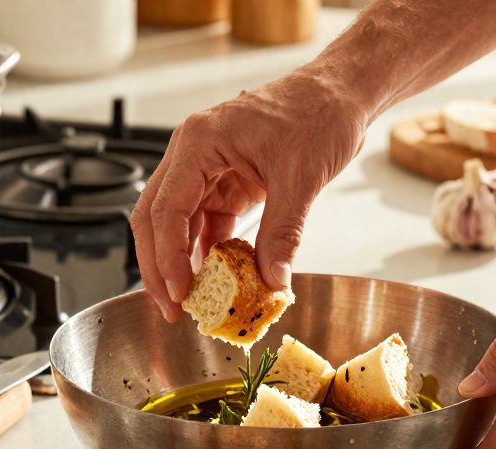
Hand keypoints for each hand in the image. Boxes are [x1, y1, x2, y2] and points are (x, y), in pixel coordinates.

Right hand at [130, 69, 369, 321]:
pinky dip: (210, 253)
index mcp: (199, 142)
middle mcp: (193, 154)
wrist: (339, 93)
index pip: (166, 208)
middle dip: (159, 266)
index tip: (180, 292)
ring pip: (177, 224)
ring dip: (181, 263)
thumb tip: (273, 280)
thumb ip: (283, 232)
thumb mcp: (302, 176)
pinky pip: (206, 224)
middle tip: (171, 308)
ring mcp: (206, 169)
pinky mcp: (225, 183)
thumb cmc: (318, 111)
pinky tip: (218, 280)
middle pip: (156, 218)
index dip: (168, 256)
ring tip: (192, 302)